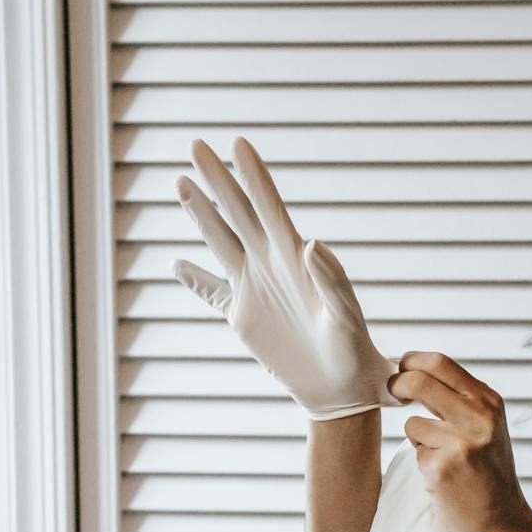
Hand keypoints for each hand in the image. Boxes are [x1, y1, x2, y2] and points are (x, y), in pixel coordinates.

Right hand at [173, 137, 401, 420]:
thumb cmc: (354, 352)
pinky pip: (211, 294)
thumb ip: (332, 280)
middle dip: (217, 178)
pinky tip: (177, 264)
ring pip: (220, 242)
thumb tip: (311, 243)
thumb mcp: (345, 317)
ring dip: (201, 213)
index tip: (238, 142)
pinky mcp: (243, 317)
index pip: (269, 207)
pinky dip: (194, 280)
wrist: (342, 389)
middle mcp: (271, 265)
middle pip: (237, 212)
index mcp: (295, 259)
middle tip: (195, 143)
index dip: (253, 175)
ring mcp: (254, 288)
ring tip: (181, 182)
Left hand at [392, 352, 531, 531]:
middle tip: (392, 392)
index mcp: (489, 402)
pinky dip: (425, 465)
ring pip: (413, 423)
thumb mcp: (486, 428)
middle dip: (397, 385)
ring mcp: (460, 443)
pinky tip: (446, 479)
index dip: (411, 361)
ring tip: (444, 460)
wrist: (503, 523)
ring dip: (419, 440)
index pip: (440, 363)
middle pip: (419, 382)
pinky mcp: (441, 468)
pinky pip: (416, 453)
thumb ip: (458, 401)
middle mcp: (479, 418)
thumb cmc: (489, 475)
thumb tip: (411, 373)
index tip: (400, 367)